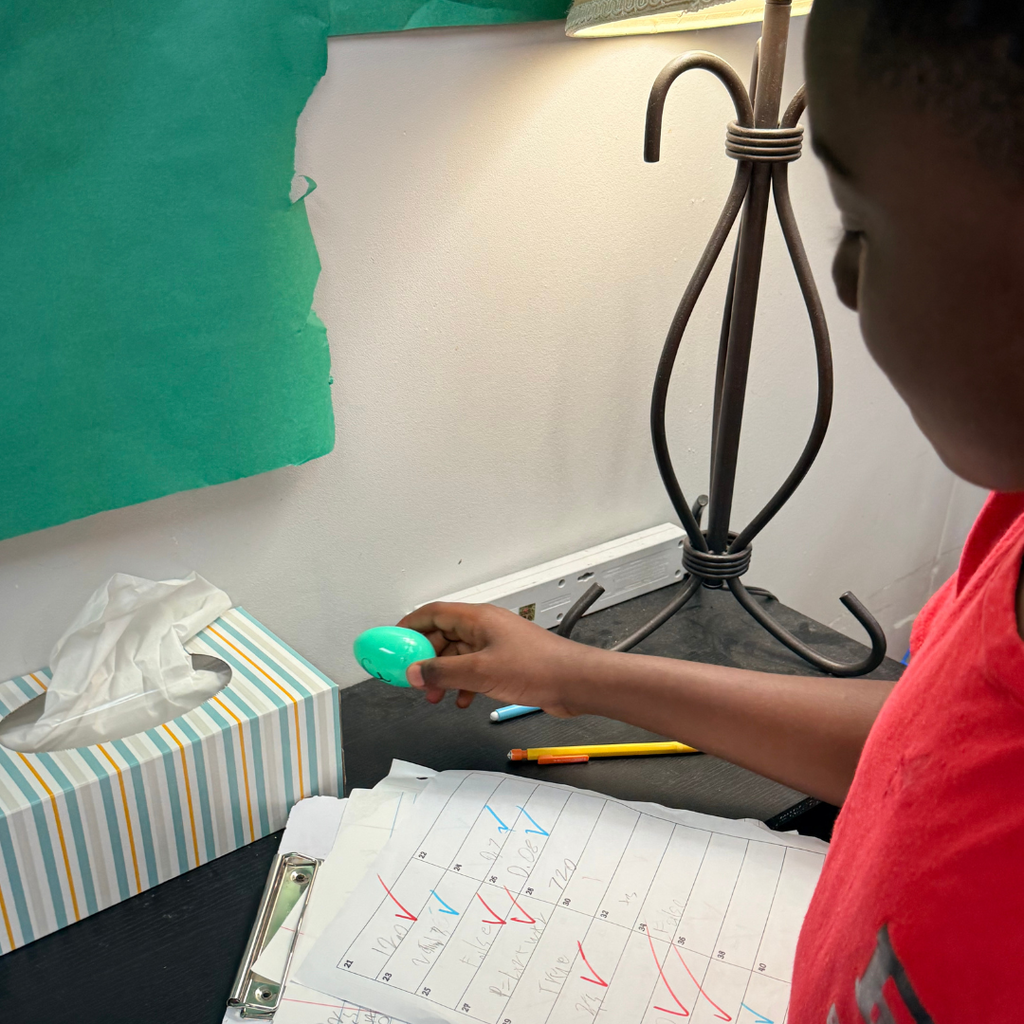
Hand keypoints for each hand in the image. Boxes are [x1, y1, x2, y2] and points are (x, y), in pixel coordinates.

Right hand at [397, 602, 597, 714]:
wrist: (575, 682)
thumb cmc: (535, 668)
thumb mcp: (480, 672)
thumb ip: (443, 672)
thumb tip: (413, 672)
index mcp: (477, 619)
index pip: (433, 613)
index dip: (409, 626)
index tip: (392, 644)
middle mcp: (485, 627)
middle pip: (443, 636)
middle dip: (425, 658)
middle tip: (412, 680)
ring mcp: (496, 645)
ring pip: (458, 656)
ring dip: (444, 675)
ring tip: (435, 698)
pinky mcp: (507, 662)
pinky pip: (475, 669)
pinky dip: (463, 684)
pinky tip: (462, 702)